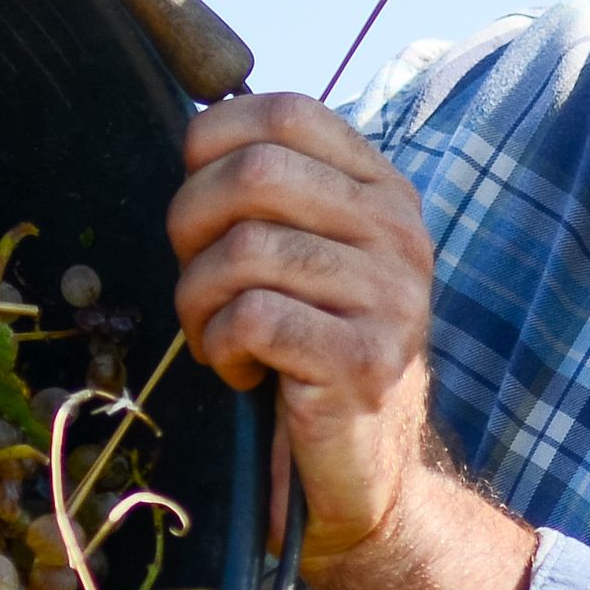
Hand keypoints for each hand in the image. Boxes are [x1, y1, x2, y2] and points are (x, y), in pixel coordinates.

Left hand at [168, 92, 537, 589]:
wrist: (366, 477)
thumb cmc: (311, 357)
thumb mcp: (303, 258)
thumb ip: (271, 196)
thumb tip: (195, 128)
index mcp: (384, 193)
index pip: (287, 112)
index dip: (214, 139)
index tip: (196, 197)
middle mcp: (398, 234)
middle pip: (254, 176)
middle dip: (191, 226)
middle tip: (196, 282)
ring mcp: (391, 297)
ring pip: (245, 251)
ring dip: (199, 300)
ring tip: (216, 336)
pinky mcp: (365, 361)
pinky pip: (254, 318)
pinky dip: (223, 346)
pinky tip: (241, 371)